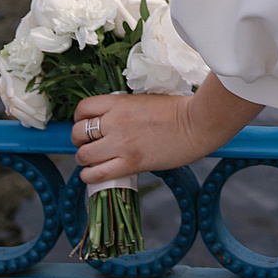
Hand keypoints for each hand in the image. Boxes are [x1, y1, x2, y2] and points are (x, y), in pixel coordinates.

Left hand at [71, 80, 263, 186]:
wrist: (199, 123)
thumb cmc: (179, 110)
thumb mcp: (145, 100)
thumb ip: (124, 109)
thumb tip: (111, 120)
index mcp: (119, 103)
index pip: (83, 108)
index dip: (80, 118)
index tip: (86, 123)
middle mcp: (115, 122)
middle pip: (78, 133)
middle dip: (79, 140)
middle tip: (90, 144)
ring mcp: (121, 144)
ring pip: (83, 155)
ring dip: (84, 159)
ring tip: (93, 160)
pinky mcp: (130, 163)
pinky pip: (97, 173)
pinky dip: (90, 176)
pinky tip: (93, 175)